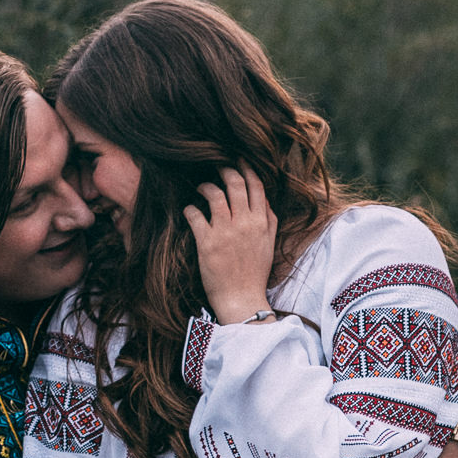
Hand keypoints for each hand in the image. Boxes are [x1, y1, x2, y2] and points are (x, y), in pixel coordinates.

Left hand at [183, 166, 278, 324]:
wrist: (242, 298)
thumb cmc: (254, 272)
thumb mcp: (269, 243)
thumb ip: (269, 220)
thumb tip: (264, 200)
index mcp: (262, 223)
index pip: (256, 186)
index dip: (246, 168)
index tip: (238, 159)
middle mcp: (245, 224)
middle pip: (235, 184)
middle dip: (224, 170)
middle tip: (216, 166)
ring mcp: (226, 232)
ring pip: (215, 194)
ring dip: (205, 186)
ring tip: (200, 187)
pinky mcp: (207, 243)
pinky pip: (195, 215)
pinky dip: (189, 209)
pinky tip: (188, 210)